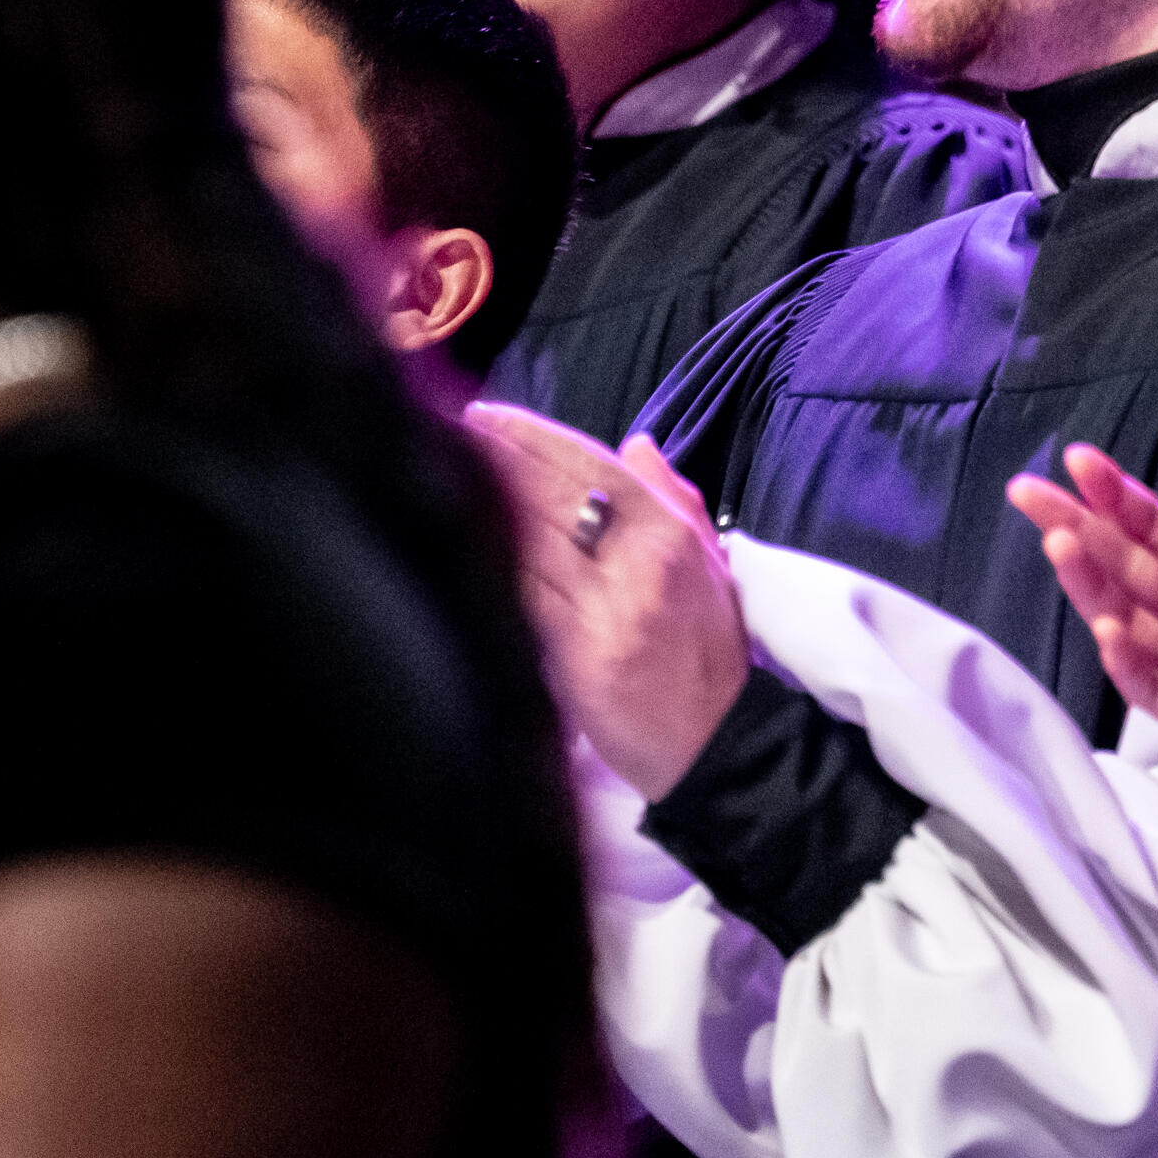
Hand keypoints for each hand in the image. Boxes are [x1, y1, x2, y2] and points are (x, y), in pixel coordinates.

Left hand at [464, 405, 746, 800]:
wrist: (718, 742)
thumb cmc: (711, 655)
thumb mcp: (711, 565)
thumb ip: (673, 499)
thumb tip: (635, 444)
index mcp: (670, 530)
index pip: (590, 463)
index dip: (530, 434)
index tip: (485, 415)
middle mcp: (639, 559)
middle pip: (547, 492)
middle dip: (490, 458)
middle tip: (446, 435)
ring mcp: (608, 606)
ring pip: (525, 540)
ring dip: (477, 506)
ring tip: (438, 478)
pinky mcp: (580, 653)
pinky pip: (522, 596)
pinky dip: (488, 566)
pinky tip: (454, 545)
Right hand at [1007, 432, 1157, 793]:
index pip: (1154, 528)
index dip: (1115, 495)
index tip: (1081, 461)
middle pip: (1122, 567)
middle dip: (1075, 528)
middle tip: (1031, 493)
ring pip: (1125, 621)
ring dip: (1090, 586)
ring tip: (1062, 545)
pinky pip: (1157, 692)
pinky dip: (1129, 664)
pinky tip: (1109, 630)